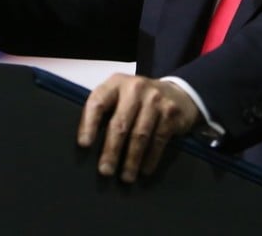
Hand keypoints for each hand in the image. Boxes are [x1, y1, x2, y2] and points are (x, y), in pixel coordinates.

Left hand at [77, 74, 200, 182]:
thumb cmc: (140, 101)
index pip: (97, 102)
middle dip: (111, 150)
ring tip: (126, 177)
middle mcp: (135, 88)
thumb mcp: (121, 97)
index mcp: (116, 83)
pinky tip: (144, 170)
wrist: (177, 94)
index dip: (89, 124)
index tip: (84, 144)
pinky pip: (158, 140)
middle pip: (120, 123)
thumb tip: (88, 145)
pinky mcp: (170, 112)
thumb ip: (106, 112)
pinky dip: (150, 158)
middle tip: (105, 170)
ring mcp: (155, 99)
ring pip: (140, 135)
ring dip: (131, 160)